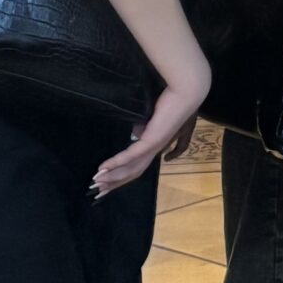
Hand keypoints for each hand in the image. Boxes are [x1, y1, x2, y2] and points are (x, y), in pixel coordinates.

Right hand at [93, 59, 209, 196]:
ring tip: (97, 182)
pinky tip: (103, 168)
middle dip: (115, 182)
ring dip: (113, 176)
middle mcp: (156, 149)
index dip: (123, 175)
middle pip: (133, 172)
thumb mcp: (154, 115)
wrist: (186, 92)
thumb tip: (135, 133)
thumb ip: (145, 125)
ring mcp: (154, 146)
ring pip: (131, 168)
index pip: (139, 165)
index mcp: (158, 144)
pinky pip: (131, 156)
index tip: (108, 182)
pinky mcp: (152, 140)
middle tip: (98, 189)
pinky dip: (116, 163)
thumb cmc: (172, 98)